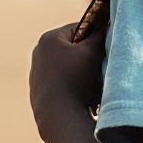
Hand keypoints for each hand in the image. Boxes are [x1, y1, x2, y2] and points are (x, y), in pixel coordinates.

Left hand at [29, 23, 106, 142]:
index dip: (95, 36)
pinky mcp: (38, 91)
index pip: (80, 28)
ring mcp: (36, 73)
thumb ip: (100, 35)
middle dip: (87, 56)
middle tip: (99, 67)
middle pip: (73, 47)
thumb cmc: (76, 80)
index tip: (105, 49)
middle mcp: (38, 53)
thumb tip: (106, 24)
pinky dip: (72, 85)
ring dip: (81, 72)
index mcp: (48, 38)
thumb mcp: (92, 53)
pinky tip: (80, 96)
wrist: (59, 118)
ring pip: (67, 66)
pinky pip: (61, 82)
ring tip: (90, 84)